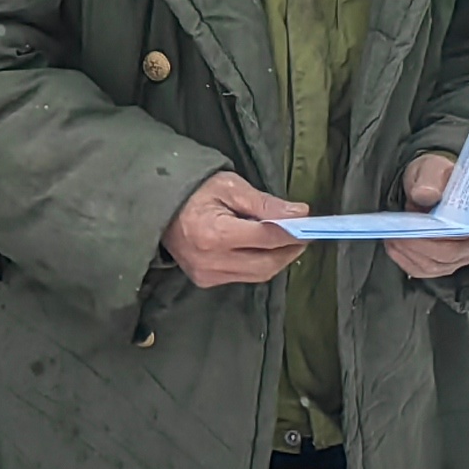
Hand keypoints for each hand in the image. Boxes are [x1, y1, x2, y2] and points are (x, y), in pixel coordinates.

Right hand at [164, 169, 310, 287]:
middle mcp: (211, 261)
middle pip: (266, 264)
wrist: (159, 208)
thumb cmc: (195, 191)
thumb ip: (265, 204)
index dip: (293, 234)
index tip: (310, 225)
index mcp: (215, 234)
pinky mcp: (205, 281)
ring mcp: (206, 275)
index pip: (267, 239)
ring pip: (257, 275)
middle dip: (289, 251)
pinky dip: (258, 265)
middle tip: (303, 236)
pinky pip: (243, 277)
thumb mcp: (230, 187)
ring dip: (276, 260)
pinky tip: (262, 250)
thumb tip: (299, 214)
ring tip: (286, 242)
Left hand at [383, 151, 468, 282]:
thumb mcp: (432, 169)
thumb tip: (426, 194)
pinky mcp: (442, 264)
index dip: (450, 233)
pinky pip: (424, 271)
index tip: (424, 223)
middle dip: (421, 245)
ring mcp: (461, 255)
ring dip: (410, 253)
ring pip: (436, 265)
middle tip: (398, 233)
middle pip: (452, 253)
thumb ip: (430, 179)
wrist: (424, 187)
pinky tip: (393, 246)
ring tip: (392, 236)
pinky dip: (405, 260)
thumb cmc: (433, 178)